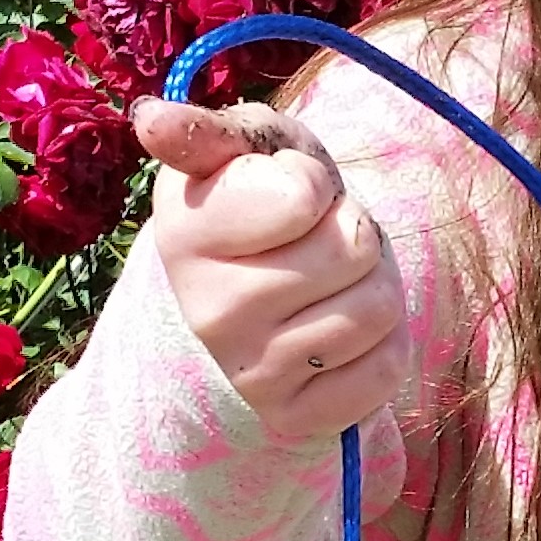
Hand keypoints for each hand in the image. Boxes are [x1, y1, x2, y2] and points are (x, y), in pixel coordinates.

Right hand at [135, 95, 416, 453]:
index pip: (302, 194)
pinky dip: (382, 346)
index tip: (288, 198)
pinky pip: (387, 366)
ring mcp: (249, 374)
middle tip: (316, 246)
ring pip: (378, 306)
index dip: (313, 185)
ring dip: (373, 287)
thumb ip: (207, 134)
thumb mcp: (241, 160)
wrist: (248, 321)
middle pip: (355, 246)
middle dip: (352, 235)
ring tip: (331, 289)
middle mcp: (207, 311)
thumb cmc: (259, 217)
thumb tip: (152, 120)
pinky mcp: (295, 420)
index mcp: (184, 234)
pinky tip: (339, 341)